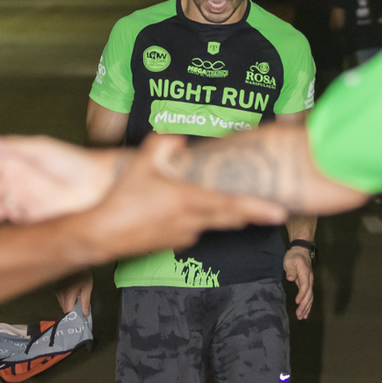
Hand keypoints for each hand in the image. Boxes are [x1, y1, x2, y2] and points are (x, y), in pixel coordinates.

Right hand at [0, 134, 119, 222]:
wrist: (96, 186)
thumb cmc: (70, 162)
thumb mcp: (40, 149)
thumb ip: (12, 146)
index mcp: (13, 160)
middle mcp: (14, 179)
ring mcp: (21, 198)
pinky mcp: (31, 216)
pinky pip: (12, 218)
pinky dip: (7, 218)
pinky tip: (9, 215)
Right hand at [56, 274, 92, 314]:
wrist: (74, 258)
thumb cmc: (83, 273)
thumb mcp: (87, 287)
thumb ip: (85, 302)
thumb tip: (85, 314)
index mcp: (68, 295)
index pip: (67, 311)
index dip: (73, 315)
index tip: (79, 317)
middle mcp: (60, 294)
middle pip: (64, 308)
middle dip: (72, 309)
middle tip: (80, 305)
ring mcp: (56, 290)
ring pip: (61, 303)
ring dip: (68, 303)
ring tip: (76, 297)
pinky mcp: (55, 287)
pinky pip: (60, 297)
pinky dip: (65, 298)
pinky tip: (71, 292)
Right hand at [79, 136, 287, 261]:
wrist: (101, 234)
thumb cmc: (122, 198)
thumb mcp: (140, 163)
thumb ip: (162, 144)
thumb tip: (179, 138)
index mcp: (190, 202)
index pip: (232, 206)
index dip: (258, 209)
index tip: (280, 213)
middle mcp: (192, 222)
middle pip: (231, 218)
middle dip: (251, 214)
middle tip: (272, 210)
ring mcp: (183, 236)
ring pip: (211, 223)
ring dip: (222, 215)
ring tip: (233, 204)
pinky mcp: (172, 244)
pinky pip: (193, 230)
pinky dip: (197, 220)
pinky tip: (185, 210)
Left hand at [283, 247, 313, 319]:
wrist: (301, 251)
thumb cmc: (294, 256)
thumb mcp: (290, 260)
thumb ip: (291, 269)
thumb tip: (291, 278)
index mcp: (305, 273)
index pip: (305, 285)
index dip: (302, 294)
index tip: (297, 302)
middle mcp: (309, 279)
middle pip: (309, 294)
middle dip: (304, 305)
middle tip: (299, 315)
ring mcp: (309, 282)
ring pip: (310, 297)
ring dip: (307, 308)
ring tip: (302, 317)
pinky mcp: (308, 285)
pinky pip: (309, 297)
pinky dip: (308, 305)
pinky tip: (306, 313)